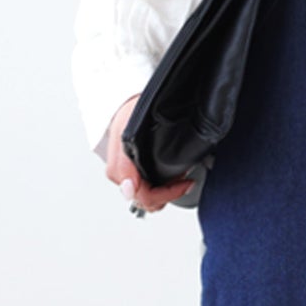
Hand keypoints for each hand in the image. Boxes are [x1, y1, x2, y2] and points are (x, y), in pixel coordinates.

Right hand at [103, 95, 193, 212]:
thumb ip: (124, 164)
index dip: (168, 193)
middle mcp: (124, 176)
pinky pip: (149, 191)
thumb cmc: (129, 113)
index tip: (185, 181)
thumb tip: (128, 190)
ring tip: (179, 177)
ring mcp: (130, 176)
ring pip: (149, 200)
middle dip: (168, 193)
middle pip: (148, 201)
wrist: (130, 104)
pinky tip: (171, 176)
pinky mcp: (135, 174)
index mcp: (120, 170)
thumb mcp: (126, 132)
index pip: (145, 197)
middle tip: (184, 179)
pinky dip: (162, 188)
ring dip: (166, 193)